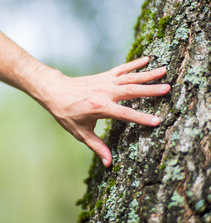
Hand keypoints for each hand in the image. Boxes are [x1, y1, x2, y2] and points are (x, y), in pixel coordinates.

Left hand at [41, 57, 168, 167]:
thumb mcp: (79, 132)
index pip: (124, 114)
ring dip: (147, 74)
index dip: (141, 118)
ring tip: (164, 70)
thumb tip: (108, 163)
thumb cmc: (66, 113)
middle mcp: (104, 93)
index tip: (157, 121)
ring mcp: (104, 82)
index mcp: (99, 108)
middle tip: (168, 88)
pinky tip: (147, 59)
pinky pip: (121, 69)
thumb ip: (96, 146)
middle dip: (150, 90)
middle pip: (131, 91)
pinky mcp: (103, 76)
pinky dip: (134, 64)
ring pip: (129, 77)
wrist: (54, 91)